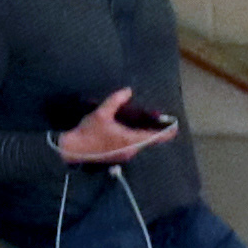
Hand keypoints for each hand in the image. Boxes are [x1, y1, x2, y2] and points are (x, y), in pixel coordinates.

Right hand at [51, 89, 176, 165]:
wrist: (73, 150)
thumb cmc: (88, 132)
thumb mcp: (101, 113)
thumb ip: (116, 101)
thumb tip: (127, 91)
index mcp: (129, 140)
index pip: (153, 137)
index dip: (165, 133)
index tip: (175, 128)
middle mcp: (130, 150)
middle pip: (147, 139)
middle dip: (152, 129)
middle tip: (156, 117)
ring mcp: (124, 155)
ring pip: (138, 143)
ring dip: (142, 132)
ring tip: (143, 120)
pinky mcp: (117, 156)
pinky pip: (130, 145)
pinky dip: (133, 136)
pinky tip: (128, 128)